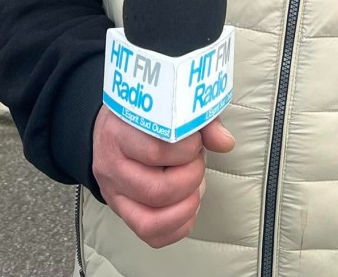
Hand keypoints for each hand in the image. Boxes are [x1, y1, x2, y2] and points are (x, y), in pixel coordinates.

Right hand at [92, 106, 234, 247]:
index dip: (188, 150)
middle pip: (158, 189)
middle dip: (191, 177)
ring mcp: (114, 193)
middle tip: (197, 159)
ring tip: (195, 181)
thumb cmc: (147, 113)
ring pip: (153, 218)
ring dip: (187, 203)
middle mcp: (111, 166)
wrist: (114, 127)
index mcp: (119, 132)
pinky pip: (151, 234)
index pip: (156, 151)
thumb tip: (225, 142)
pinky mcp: (122, 212)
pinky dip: (179, 224)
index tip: (197, 139)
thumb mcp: (170, 103)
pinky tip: (189, 202)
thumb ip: (199, 119)